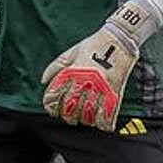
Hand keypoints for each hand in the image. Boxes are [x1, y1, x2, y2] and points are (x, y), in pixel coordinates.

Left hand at [40, 0, 162, 131]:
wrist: (118, 39)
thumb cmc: (93, 45)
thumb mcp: (70, 53)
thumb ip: (55, 67)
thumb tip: (43, 82)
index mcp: (72, 71)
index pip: (55, 95)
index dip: (50, 105)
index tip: (51, 109)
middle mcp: (84, 81)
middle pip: (69, 108)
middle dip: (66, 115)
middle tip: (68, 115)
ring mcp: (100, 88)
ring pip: (87, 115)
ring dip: (83, 120)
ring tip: (82, 117)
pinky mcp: (115, 93)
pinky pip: (107, 116)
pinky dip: (102, 123)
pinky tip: (98, 121)